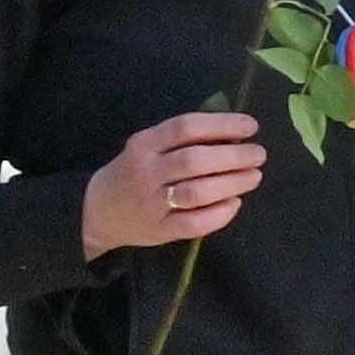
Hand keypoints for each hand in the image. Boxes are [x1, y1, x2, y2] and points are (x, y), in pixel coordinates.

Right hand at [84, 110, 265, 256]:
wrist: (96, 212)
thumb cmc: (134, 172)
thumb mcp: (149, 147)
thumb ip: (184, 140)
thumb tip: (236, 134)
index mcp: (144, 144)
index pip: (186, 128)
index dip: (222, 124)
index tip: (251, 126)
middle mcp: (146, 172)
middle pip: (195, 160)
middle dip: (234, 156)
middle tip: (259, 155)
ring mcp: (150, 203)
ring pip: (197, 192)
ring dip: (232, 183)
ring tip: (253, 176)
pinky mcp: (158, 230)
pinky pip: (193, 224)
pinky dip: (219, 214)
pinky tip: (234, 203)